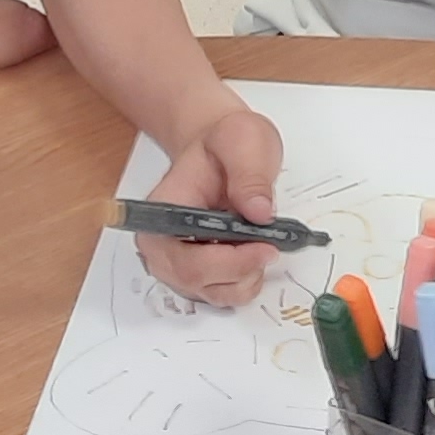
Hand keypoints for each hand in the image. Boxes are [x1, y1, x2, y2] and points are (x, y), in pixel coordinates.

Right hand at [135, 97, 284, 308]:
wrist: (219, 150)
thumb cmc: (223, 145)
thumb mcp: (242, 140)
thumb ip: (250, 174)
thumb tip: (259, 212)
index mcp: (164, 210)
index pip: (184, 255)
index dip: (226, 261)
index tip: (264, 246)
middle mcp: (163, 243)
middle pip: (197, 281)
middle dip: (242, 270)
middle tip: (271, 245)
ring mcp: (179, 262)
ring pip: (214, 293)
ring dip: (247, 277)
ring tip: (262, 243)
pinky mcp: (198, 273)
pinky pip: (223, 294)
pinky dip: (247, 280)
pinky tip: (255, 253)